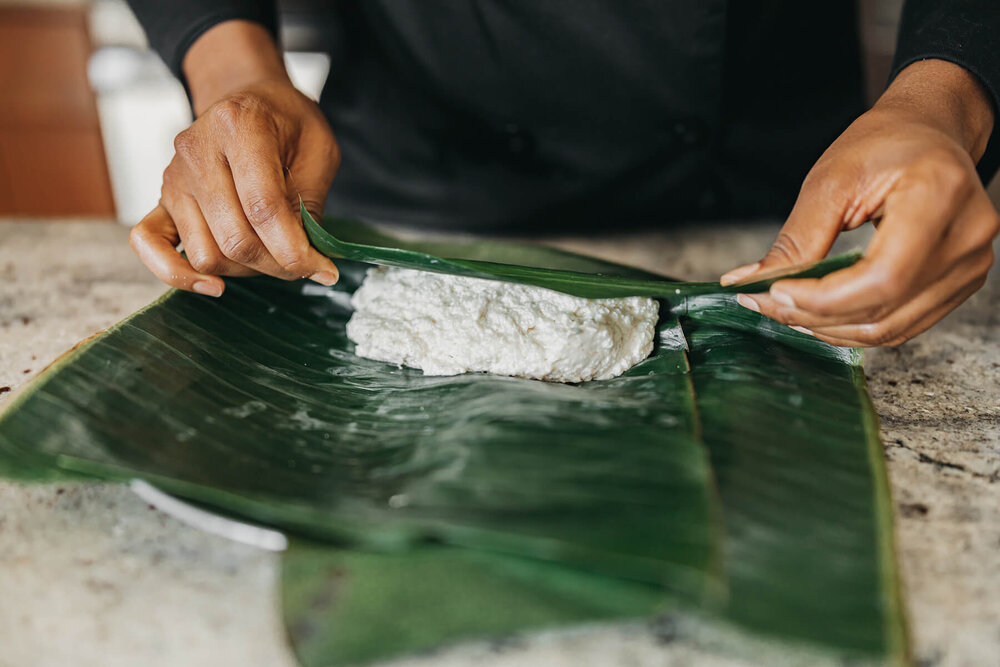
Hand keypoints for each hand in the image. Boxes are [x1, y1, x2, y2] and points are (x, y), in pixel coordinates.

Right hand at [129, 22, 339, 295]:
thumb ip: (311, 202)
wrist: (247, 98)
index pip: (264, 208)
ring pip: (206, 254)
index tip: (322, 269)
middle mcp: (197, 149)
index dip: (296, 250)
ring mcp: (173, 176)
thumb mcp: (319, 150)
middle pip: (235, 239)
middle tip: (304, 263)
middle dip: (277, 264)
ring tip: (271, 254)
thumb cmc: (287, 124)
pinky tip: (213, 286)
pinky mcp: (161, 199)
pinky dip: (177, 274)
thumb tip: (307, 259)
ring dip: (246, 271)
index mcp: (239, 125)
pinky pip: (148, 244)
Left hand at [721, 60, 998, 346]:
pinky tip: (822, 314)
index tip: (775, 292)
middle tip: (767, 303)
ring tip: (789, 309)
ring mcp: (969, 264)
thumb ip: (795, 239)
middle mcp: (965, 236)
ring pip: (891, 328)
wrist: (929, 132)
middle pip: (883, 308)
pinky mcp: (960, 282)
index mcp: (940, 196)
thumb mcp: (830, 180)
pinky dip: (855, 327)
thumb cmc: (885, 144)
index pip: (882, 277)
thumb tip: (749, 282)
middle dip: (815, 315)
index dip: (823, 298)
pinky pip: (902, 326)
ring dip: (831, 329)